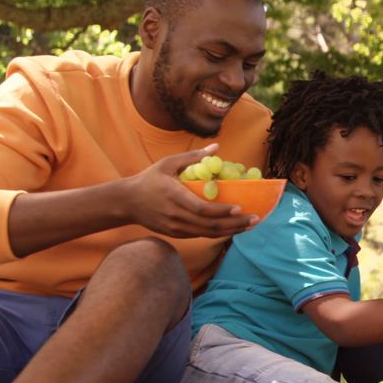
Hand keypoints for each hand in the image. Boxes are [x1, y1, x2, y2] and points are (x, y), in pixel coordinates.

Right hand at [121, 144, 257, 237]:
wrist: (127, 202)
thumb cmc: (149, 179)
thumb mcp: (167, 163)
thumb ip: (193, 157)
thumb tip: (216, 147)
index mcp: (175, 197)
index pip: (202, 209)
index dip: (222, 211)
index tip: (240, 208)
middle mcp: (176, 216)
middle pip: (210, 225)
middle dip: (235, 224)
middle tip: (255, 219)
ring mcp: (176, 228)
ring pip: (208, 233)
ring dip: (231, 231)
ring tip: (249, 226)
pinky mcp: (176, 234)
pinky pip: (201, 235)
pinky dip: (218, 233)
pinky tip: (233, 228)